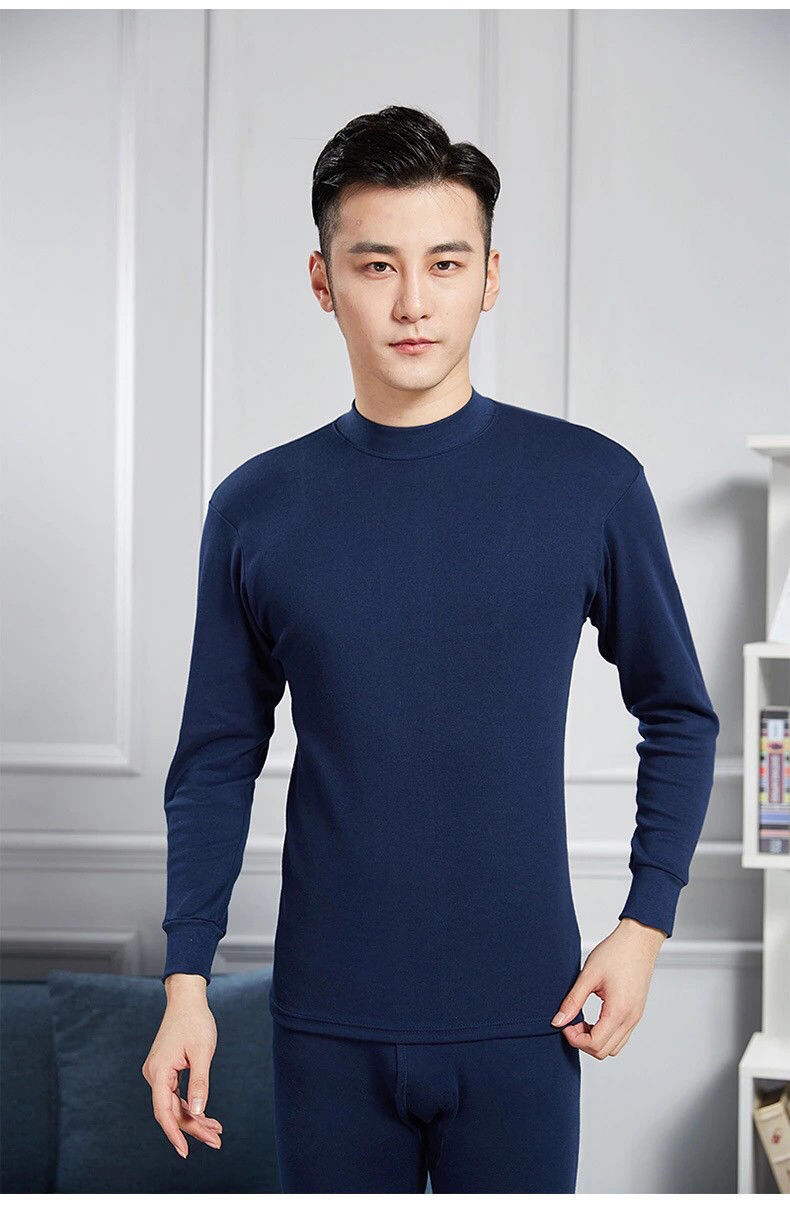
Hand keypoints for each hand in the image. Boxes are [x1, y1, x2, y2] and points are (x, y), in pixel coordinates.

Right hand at [141, 977, 222, 1157]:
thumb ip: (200, 1083)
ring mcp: (158, 1073)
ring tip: (216, 1131)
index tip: (185, 1151)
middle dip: (193, 1127)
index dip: (174, 1134)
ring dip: (194, 1119)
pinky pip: (176, 1095)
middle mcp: (154, 1075)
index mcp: (159, 1071)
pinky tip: (207, 1116)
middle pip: (171, 1111)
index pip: (163, 1111)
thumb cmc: (196, 1021)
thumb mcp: (202, 1052)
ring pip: (174, 1105)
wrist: (187, 999)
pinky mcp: (165, 1071)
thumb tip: (196, 1112)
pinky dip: (191, 1106)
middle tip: (216, 1140)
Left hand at [550, 917, 665, 1058]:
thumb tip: (558, 1021)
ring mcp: (636, 1017)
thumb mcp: (588, 975)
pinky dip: (605, 1034)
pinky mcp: (636, 1013)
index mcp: (618, 1011)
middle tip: (570, 1023)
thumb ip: (572, 1001)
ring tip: (582, 1020)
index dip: (575, 1039)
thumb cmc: (616, 952)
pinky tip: (594, 1018)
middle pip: (604, 1051)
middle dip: (583, 1042)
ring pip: (614, 1047)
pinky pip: (621, 1036)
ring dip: (595, 1040)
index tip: (564, 1025)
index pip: (595, 1044)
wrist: (639, 940)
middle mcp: (630, 1019)